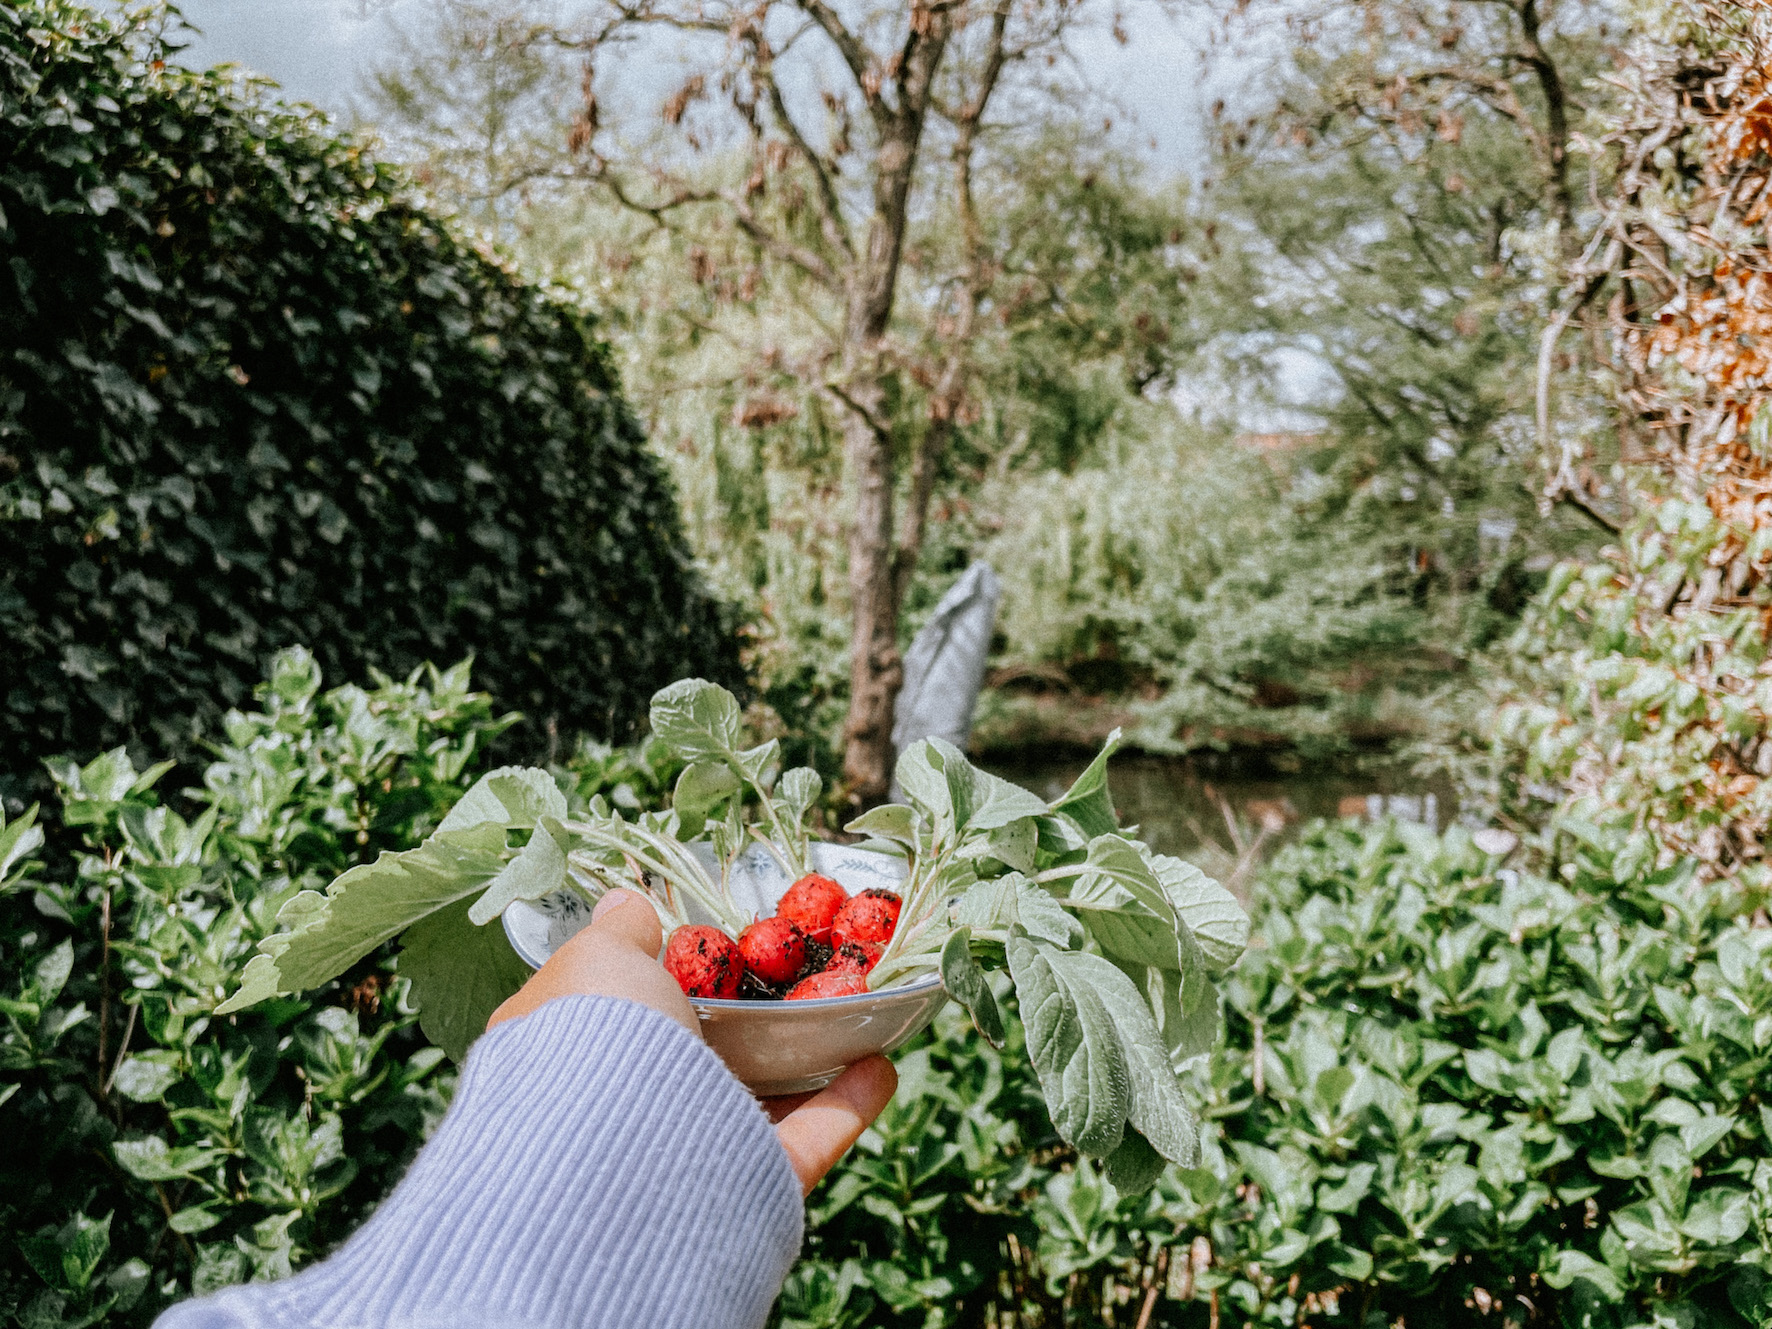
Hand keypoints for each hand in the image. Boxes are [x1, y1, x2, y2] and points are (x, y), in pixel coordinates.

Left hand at [487, 889, 897, 1196]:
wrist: (615, 1161)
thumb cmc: (594, 1041)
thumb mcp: (597, 961)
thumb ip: (618, 932)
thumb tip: (625, 903)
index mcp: (568, 1059)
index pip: (606, 1019)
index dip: (650, 981)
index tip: (701, 954)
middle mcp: (618, 1114)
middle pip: (690, 1062)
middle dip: (741, 1025)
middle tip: (786, 983)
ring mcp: (680, 1161)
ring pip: (751, 1105)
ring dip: (805, 1063)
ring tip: (850, 1019)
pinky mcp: (742, 1195)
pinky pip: (802, 1143)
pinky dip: (843, 1105)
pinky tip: (879, 1067)